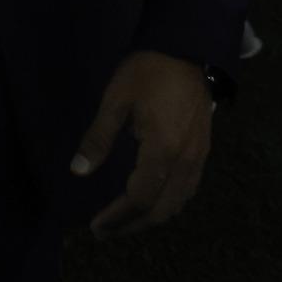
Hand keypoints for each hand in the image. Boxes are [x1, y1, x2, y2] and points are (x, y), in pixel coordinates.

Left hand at [70, 51, 213, 239]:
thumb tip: (78, 171)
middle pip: (162, 209)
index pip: (140, 198)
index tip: (96, 226)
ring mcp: (199, 157)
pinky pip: (188, 190)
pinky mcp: (204, 151)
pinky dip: (169, 203)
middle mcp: (186, 161)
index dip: (117, 216)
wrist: (186, 50)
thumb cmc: (146, 72)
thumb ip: (98, 139)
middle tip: (106, 231)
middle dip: (133, 225)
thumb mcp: (115, 101)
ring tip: (125, 221)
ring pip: (178, 203)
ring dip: (152, 217)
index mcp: (163, 150)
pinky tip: (152, 201)